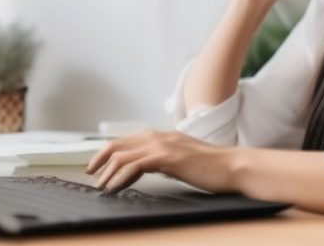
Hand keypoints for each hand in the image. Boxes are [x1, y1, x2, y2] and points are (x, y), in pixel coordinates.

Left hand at [84, 129, 239, 194]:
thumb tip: (149, 167)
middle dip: (100, 159)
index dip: (109, 151)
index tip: (98, 165)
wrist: (233, 166)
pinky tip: (115, 188)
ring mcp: (163, 145)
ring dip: (108, 172)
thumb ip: (166, 158)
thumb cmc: (212, 167)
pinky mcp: (168, 158)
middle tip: (91, 173)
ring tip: (101, 186)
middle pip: (118, 143)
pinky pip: (135, 166)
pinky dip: (120, 177)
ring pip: (123, 155)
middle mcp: (159, 136)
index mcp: (163, 136)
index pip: (127, 140)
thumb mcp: (183, 159)